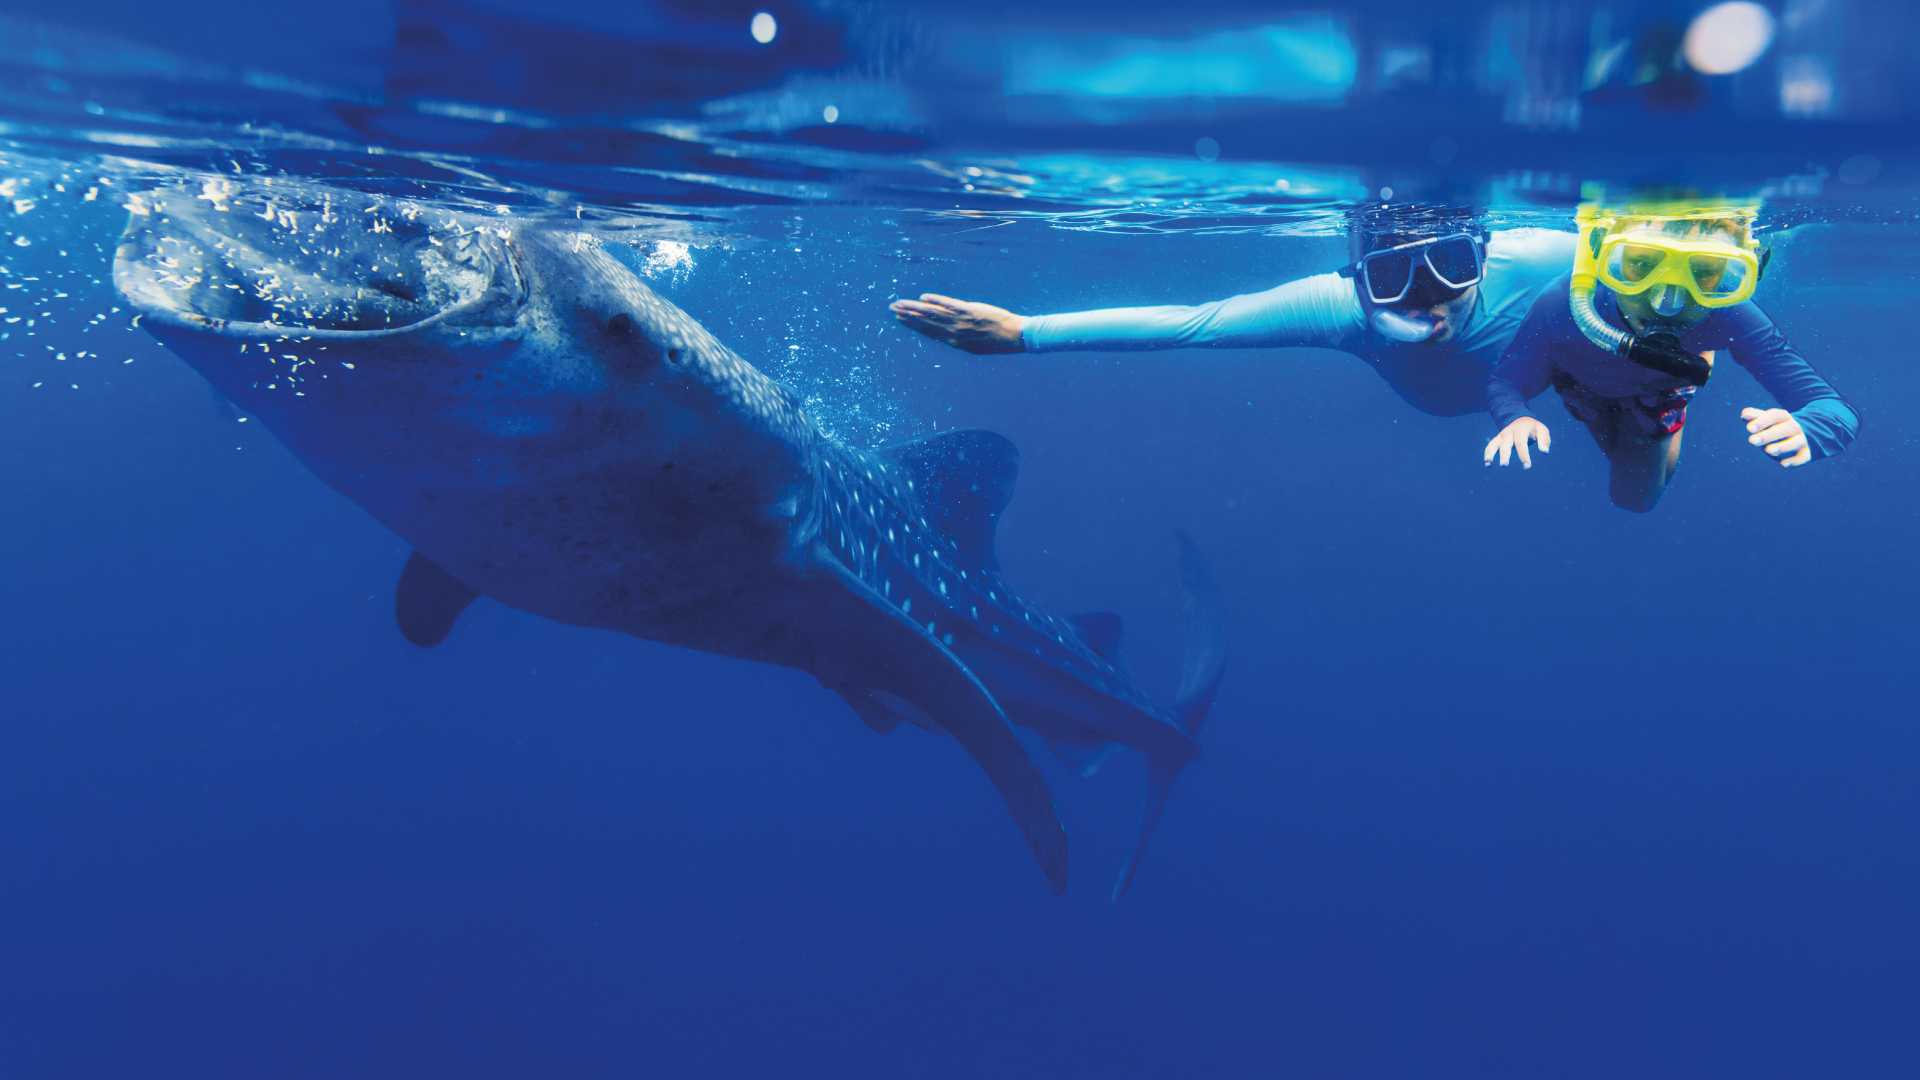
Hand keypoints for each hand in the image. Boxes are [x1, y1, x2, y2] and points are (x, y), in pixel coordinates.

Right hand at [889, 293, 1024, 354]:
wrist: (1014, 336)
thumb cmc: (997, 341)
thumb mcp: (975, 345)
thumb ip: (958, 337)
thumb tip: (944, 333)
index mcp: (954, 341)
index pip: (928, 331)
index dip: (913, 324)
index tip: (900, 319)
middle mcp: (954, 332)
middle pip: (926, 322)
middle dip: (908, 315)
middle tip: (892, 309)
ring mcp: (961, 321)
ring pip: (933, 314)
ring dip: (915, 308)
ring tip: (901, 304)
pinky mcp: (969, 311)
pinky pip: (949, 305)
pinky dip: (936, 301)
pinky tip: (924, 297)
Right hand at [1484, 417, 1550, 468]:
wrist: (1521, 419)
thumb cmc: (1533, 428)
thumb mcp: (1542, 430)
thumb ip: (1544, 440)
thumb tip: (1544, 452)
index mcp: (1521, 430)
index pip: (1521, 443)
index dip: (1523, 455)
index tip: (1527, 466)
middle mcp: (1509, 432)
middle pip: (1505, 444)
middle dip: (1504, 455)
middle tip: (1504, 466)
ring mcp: (1502, 435)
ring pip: (1494, 444)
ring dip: (1490, 454)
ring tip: (1488, 464)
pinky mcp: (1497, 439)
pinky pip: (1490, 446)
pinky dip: (1487, 453)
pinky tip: (1487, 464)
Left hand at [1742, 407, 1810, 467]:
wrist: (1804, 434)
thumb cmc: (1777, 427)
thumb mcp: (1768, 420)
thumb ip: (1756, 417)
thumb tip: (1744, 415)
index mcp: (1784, 417)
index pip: (1774, 416)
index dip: (1762, 421)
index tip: (1749, 429)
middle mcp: (1795, 427)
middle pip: (1784, 429)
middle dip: (1768, 435)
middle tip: (1752, 440)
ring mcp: (1802, 440)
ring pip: (1795, 442)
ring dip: (1782, 446)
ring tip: (1768, 450)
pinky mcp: (1806, 453)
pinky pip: (1802, 457)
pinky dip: (1794, 461)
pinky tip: (1784, 463)